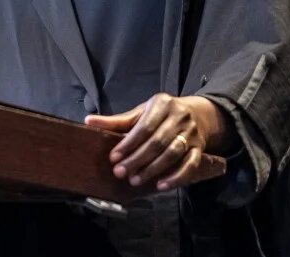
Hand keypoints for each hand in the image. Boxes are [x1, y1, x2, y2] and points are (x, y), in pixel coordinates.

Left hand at [85, 93, 224, 190]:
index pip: (144, 126)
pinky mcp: (200, 149)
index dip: (128, 143)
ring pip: (172, 154)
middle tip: (121, 172)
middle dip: (137, 159)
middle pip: (157, 142)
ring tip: (135, 180)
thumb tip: (89, 121)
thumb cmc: (163, 114)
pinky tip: (161, 185)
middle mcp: (179, 117)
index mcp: (162, 104)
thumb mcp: (142, 112)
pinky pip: (190, 165)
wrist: (199, 114)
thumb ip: (117, 120)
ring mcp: (191, 134)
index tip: (114, 157)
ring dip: (153, 169)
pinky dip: (176, 177)